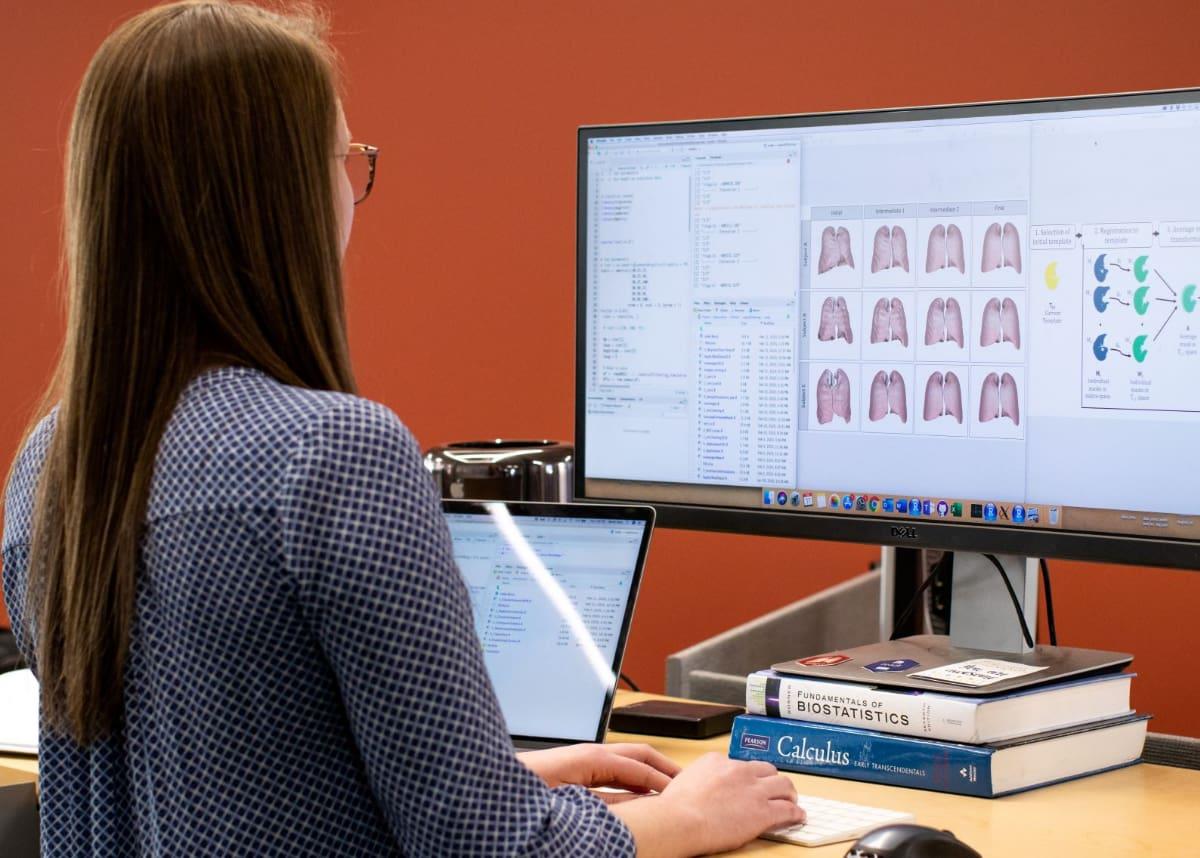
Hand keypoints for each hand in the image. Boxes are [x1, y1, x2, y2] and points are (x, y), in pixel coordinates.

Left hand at [518, 742, 680, 793]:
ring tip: (666, 789)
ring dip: (646, 775)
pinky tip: (634, 798)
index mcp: (589, 756)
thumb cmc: (521, 791)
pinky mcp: (571, 773)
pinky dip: (627, 784)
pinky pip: (608, 776)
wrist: (489, 786)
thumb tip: (638, 805)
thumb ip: (607, 803)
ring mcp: (579, 762)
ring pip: (623, 765)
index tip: (682, 791)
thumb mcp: (570, 800)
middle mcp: (586, 754)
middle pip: (635, 755)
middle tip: (685, 782)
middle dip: (661, 767)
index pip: (637, 766)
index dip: (661, 779)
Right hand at [654, 753, 803, 854]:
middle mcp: (739, 770)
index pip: (740, 764)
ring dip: (789, 792)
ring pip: (783, 785)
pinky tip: (798, 815)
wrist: (680, 819)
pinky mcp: (763, 811)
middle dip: (772, 779)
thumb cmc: (675, 807)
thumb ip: (699, 780)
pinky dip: (795, 812)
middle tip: (775, 789)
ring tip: (791, 800)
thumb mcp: (684, 780)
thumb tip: (699, 788)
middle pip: (766, 769)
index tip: (749, 783)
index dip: (748, 776)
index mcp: (717, 761)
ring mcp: (753, 790)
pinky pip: (788, 809)